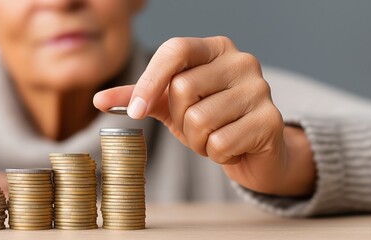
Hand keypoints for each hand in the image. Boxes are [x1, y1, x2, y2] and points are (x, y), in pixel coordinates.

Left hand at [94, 36, 314, 195]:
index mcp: (215, 48)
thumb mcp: (169, 105)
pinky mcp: (271, 121)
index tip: (135, 113)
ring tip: (213, 138)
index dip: (149, 81)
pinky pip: (221, 142)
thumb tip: (98, 99)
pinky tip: (230, 147)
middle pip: (183, 88)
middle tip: (194, 127)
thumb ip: (137, 97)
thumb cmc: (209, 119)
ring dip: (197, 141)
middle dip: (179, 119)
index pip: (175, 50)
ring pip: (200, 119)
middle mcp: (241, 61)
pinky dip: (216, 154)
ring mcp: (260, 89)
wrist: (253, 150)